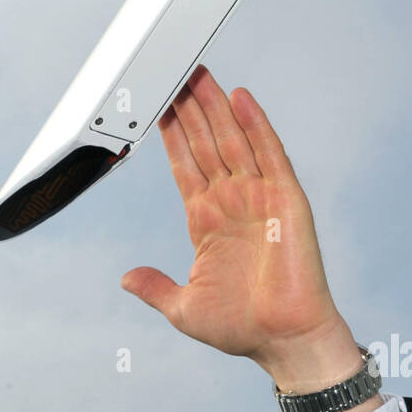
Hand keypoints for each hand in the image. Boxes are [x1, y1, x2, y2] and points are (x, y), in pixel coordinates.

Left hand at [121, 65, 359, 393]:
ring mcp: (259, 198)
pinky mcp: (285, 200)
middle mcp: (232, 204)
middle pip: (207, 144)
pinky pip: (269, 154)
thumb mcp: (182, 308)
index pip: (185, 168)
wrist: (283, 340)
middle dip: (190, 109)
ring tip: (198, 72)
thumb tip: (127, 278)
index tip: (157, 109)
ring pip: (233, 140)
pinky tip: (240, 99)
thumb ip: (155, 287)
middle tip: (174, 71)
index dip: (172, 137)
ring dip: (216, 106)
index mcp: (207, 223)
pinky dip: (255, 124)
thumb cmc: (242, 328)